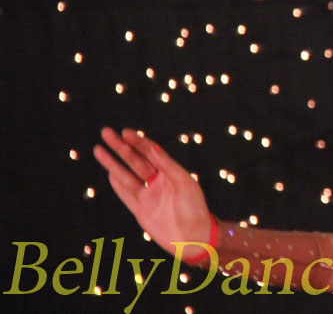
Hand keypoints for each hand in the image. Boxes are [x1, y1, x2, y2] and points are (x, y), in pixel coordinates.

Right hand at [93, 127, 212, 260]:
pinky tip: (109, 174)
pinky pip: (127, 196)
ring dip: (113, 164)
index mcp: (171, 172)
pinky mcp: (141, 211)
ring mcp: (149, 196)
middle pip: (135, 161)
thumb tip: (152, 146)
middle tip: (106, 132)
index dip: (137, 141)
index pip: (150, 152)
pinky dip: (118, 186)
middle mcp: (158, 181)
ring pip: (126, 176)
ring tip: (99, 149)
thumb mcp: (184, 182)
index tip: (124, 131)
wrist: (194, 238)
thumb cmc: (194, 208)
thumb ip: (168, 165)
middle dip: (120, 147)